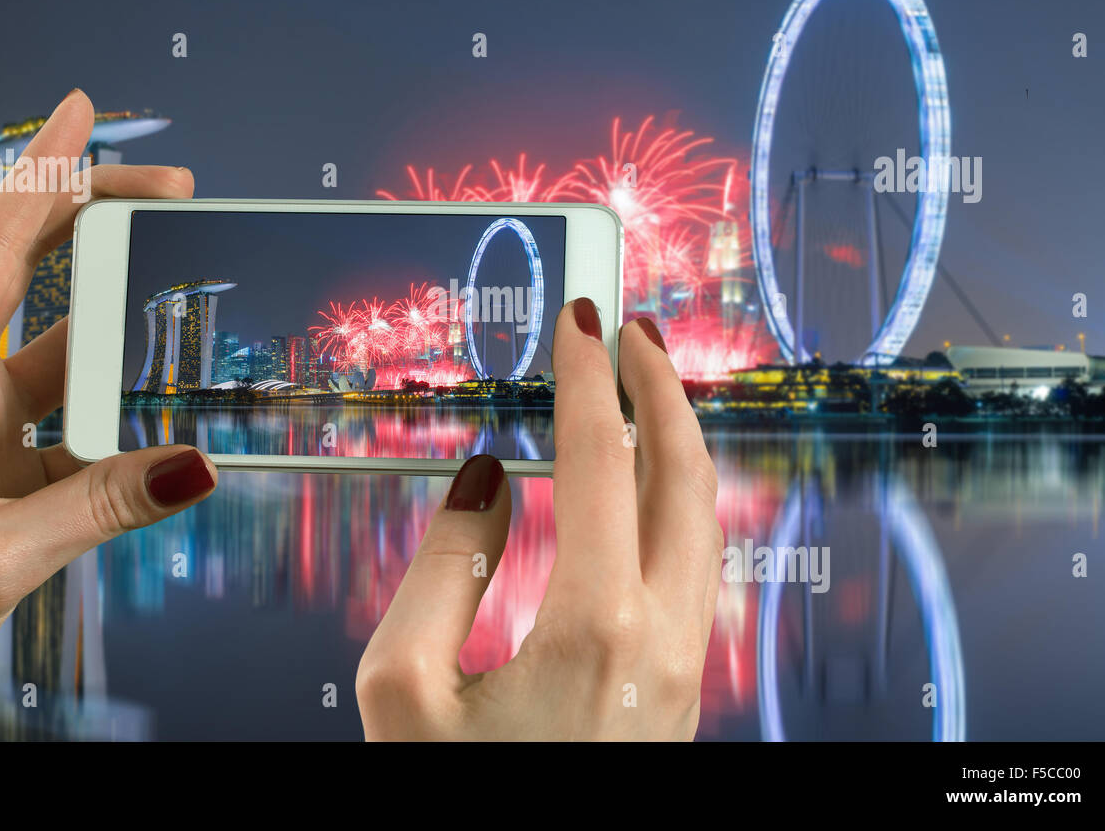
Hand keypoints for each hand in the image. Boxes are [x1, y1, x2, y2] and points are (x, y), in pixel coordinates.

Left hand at [0, 89, 217, 739]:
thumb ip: (97, 509)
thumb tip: (196, 465)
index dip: (44, 173)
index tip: (82, 109)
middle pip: (30, 270)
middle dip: (99, 218)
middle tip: (173, 188)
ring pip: (61, 344)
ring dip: (119, 320)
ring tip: (185, 291)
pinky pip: (74, 419)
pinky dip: (120, 416)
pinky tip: (161, 428)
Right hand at [356, 299, 721, 739]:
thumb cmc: (459, 799)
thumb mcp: (402, 688)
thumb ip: (441, 565)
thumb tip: (482, 480)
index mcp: (593, 626)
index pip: (595, 460)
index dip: (584, 377)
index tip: (578, 321)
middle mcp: (660, 638)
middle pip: (683, 476)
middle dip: (662, 390)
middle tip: (630, 333)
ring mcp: (682, 667)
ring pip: (702, 521)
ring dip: (675, 444)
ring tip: (641, 395)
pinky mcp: (680, 691)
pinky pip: (693, 567)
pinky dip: (673, 504)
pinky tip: (640, 494)